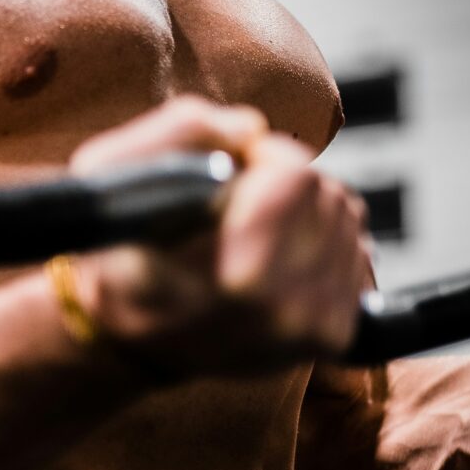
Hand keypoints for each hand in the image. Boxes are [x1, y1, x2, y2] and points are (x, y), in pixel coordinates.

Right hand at [64, 95, 368, 376]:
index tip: (239, 164)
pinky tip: (282, 256)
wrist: (131, 339)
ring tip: (257, 228)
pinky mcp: (334, 337)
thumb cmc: (117, 251)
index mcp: (239, 281)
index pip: (297, 180)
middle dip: (288, 181)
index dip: (269, 156)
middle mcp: (286, 314)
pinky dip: (325, 243)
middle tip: (244, 199)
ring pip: (347, 220)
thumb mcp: (110, 173)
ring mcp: (314, 330)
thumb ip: (182, 130)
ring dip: (307, 210)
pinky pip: (358, 255)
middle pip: (327, 195)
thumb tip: (254, 129)